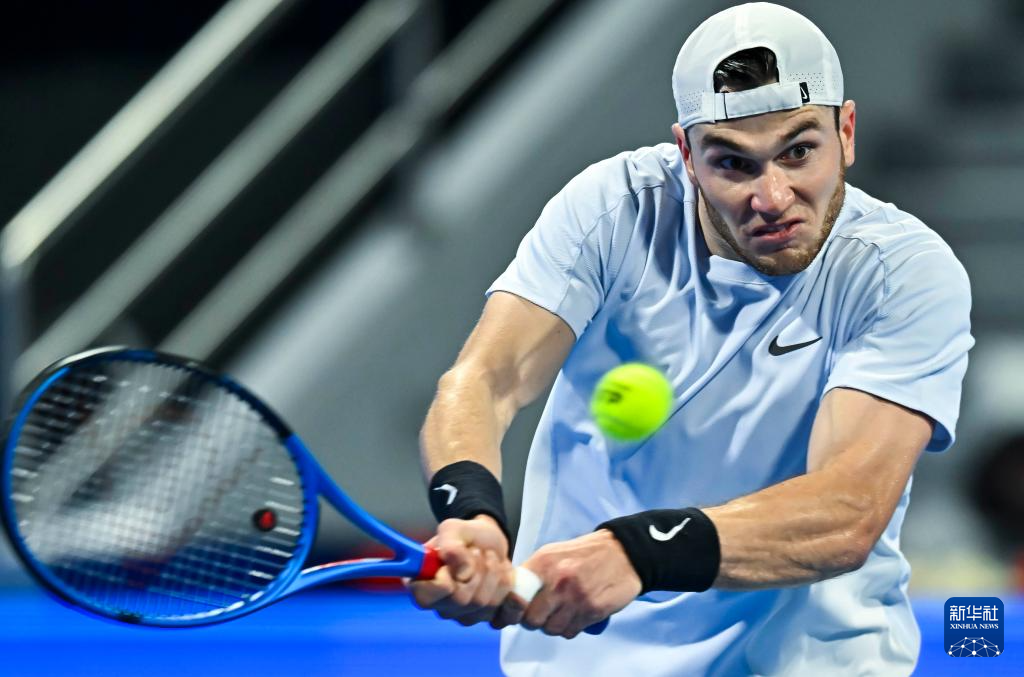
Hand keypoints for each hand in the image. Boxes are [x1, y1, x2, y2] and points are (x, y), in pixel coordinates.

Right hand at [408, 515, 513, 625]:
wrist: (489, 542)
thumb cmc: (465, 537)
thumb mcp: (452, 529)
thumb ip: (450, 545)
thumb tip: (462, 573)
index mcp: (422, 586)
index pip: (424, 599)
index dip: (442, 581)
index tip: (450, 563)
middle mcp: (441, 606)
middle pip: (460, 601)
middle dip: (475, 569)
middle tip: (477, 552)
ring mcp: (465, 616)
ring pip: (485, 604)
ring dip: (494, 572)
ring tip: (489, 558)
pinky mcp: (489, 619)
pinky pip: (505, 613)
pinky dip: (510, 589)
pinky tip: (505, 575)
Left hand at [493, 529, 640, 638]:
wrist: (622, 553)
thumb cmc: (585, 554)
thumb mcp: (553, 553)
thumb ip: (532, 572)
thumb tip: (512, 594)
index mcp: (543, 563)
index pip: (515, 597)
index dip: (512, 610)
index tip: (512, 614)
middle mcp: (557, 581)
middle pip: (531, 620)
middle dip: (534, 621)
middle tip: (541, 613)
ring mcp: (575, 597)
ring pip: (551, 629)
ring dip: (553, 625)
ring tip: (561, 612)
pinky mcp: (592, 610)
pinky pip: (570, 632)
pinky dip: (570, 628)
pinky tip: (575, 614)